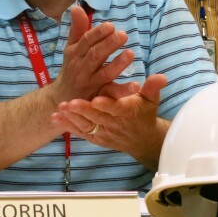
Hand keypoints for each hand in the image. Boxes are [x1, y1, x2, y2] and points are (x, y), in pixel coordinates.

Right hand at [49, 6, 134, 101]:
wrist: (61, 100)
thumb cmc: (71, 69)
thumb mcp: (71, 49)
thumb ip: (77, 29)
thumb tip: (77, 7)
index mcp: (75, 54)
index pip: (86, 42)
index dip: (97, 33)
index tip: (110, 25)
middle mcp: (82, 69)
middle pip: (95, 56)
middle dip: (108, 45)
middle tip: (123, 35)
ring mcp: (91, 84)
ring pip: (104, 74)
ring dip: (117, 64)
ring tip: (131, 54)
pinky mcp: (99, 98)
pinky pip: (112, 95)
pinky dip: (123, 90)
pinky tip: (136, 85)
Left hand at [51, 74, 168, 168]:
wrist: (142, 140)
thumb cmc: (145, 114)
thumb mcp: (151, 100)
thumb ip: (153, 87)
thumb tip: (162, 76)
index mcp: (127, 112)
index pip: (116, 109)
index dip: (106, 105)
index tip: (97, 99)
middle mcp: (114, 124)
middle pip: (97, 117)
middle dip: (83, 110)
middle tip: (69, 103)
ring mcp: (103, 132)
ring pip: (86, 125)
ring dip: (72, 118)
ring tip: (60, 109)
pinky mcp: (95, 137)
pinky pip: (80, 132)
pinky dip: (68, 126)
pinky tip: (55, 118)